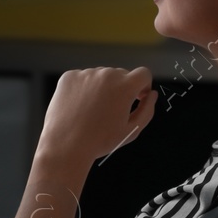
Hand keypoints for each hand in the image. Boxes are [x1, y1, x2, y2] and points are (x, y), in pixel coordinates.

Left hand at [37, 66, 156, 166]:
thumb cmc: (99, 140)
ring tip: (93, 111)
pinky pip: (82, 78)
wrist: (66, 144)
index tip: (138, 95)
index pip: (143, 73)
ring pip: (101, 76)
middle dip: (121, 89)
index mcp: (125, 86)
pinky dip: (83, 89)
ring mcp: (86, 74)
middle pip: (121, 74)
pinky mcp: (69, 76)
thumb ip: (147, 110)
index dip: (143, 85)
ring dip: (101, 88)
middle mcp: (106, 75)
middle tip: (112, 110)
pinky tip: (80, 106)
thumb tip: (151, 95)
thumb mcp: (132, 130)